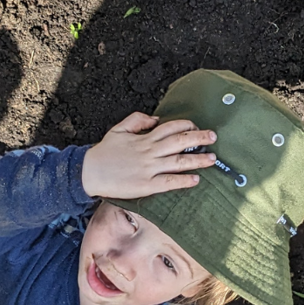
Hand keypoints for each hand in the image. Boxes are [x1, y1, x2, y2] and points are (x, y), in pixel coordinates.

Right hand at [80, 113, 217, 199]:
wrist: (89, 172)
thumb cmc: (104, 152)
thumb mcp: (118, 129)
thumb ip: (137, 120)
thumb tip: (156, 119)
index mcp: (144, 138)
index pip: (170, 127)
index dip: (185, 125)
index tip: (196, 125)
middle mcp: (149, 151)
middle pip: (179, 141)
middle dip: (198, 138)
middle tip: (214, 137)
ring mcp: (149, 168)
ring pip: (178, 161)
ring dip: (197, 159)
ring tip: (212, 159)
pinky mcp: (146, 185)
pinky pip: (168, 182)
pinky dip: (183, 180)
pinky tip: (195, 180)